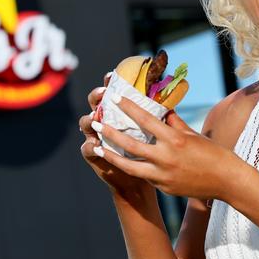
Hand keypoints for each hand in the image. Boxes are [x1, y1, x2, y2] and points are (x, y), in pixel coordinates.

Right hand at [79, 72, 153, 197]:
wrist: (139, 184)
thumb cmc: (152, 155)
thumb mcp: (160, 135)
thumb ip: (163, 118)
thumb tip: (171, 98)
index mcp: (119, 113)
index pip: (113, 93)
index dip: (110, 82)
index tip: (112, 74)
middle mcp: (105, 121)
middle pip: (95, 104)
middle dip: (96, 96)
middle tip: (103, 92)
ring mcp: (97, 137)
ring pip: (87, 124)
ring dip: (89, 119)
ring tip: (94, 117)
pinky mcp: (94, 156)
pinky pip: (87, 149)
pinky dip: (90, 146)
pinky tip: (95, 144)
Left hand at [91, 95, 235, 199]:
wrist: (226, 181)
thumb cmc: (212, 153)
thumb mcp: (191, 134)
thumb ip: (173, 122)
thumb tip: (161, 108)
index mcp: (174, 139)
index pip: (146, 120)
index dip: (129, 108)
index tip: (115, 99)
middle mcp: (166, 157)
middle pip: (130, 145)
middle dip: (109, 134)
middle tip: (94, 123)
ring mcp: (163, 175)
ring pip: (129, 166)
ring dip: (111, 156)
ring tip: (97, 147)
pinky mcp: (163, 188)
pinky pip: (144, 176)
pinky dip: (132, 167)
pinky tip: (121, 161)